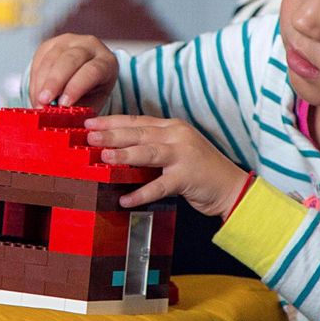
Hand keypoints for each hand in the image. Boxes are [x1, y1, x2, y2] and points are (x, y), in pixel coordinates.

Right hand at [28, 34, 117, 108]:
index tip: (64, 104)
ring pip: (51, 59)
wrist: (86, 71)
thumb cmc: (93, 89)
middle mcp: (88, 45)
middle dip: (54, 82)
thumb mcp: (94, 100)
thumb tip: (62, 119)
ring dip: (41, 83)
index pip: (91, 71)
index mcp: (106, 61)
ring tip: (38, 102)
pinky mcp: (50, 44)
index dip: (76, 87)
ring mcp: (68, 41)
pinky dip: (35, 79)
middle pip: (70, 60)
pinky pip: (39, 60)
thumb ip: (80, 109)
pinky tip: (36, 94)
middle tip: (44, 101)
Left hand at [85, 115, 248, 215]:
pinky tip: (125, 199)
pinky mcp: (187, 177)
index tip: (90, 123)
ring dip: (124, 154)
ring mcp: (184, 155)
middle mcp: (178, 136)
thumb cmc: (199, 170)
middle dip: (112, 134)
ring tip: (104, 157)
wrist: (231, 187)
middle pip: (139, 133)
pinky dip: (141, 193)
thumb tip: (117, 151)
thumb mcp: (176, 151)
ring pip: (148, 152)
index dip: (112, 121)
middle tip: (89, 137)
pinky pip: (159, 186)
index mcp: (172, 127)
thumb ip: (153, 147)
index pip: (137, 121)